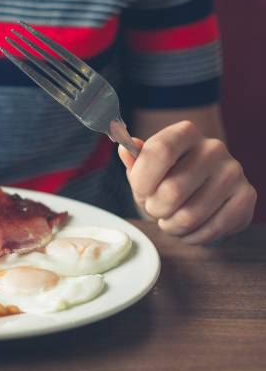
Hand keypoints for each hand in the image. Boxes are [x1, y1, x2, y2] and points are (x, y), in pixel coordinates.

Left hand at [118, 120, 255, 244]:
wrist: (202, 188)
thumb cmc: (167, 177)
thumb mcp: (144, 170)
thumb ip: (134, 162)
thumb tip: (125, 148)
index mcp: (184, 133)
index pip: (159, 151)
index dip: (143, 178)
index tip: (142, 189)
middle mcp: (213, 148)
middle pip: (171, 191)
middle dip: (155, 209)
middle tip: (157, 208)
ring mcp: (233, 172)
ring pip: (189, 217)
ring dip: (172, 227)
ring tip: (172, 219)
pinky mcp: (247, 197)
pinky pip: (210, 231)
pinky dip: (192, 237)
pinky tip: (190, 228)